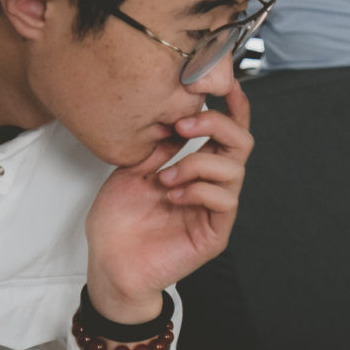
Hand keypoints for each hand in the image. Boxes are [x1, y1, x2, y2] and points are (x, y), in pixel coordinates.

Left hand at [82, 83, 253, 320]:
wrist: (109, 262)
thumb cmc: (118, 220)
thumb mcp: (132, 169)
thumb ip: (160, 145)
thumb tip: (179, 116)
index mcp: (195, 168)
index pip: (225, 135)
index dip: (235, 109)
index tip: (228, 86)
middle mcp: (210, 185)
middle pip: (240, 145)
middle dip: (216, 125)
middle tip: (183, 125)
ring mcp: (215, 210)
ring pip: (233, 170)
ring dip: (196, 164)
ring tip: (164, 178)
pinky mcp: (215, 234)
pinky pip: (224, 200)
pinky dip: (199, 190)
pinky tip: (173, 197)